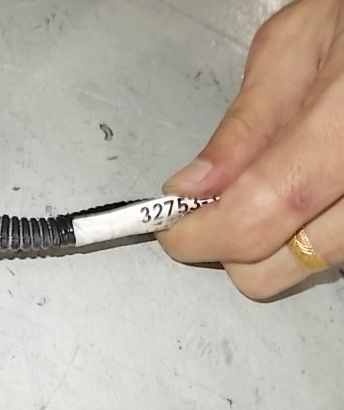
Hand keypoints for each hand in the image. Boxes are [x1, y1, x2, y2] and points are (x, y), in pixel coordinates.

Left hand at [156, 0, 343, 299]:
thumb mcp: (292, 50)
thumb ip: (243, 126)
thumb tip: (191, 188)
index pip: (263, 211)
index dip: (204, 234)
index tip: (174, 231)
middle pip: (277, 265)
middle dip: (227, 247)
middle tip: (210, 210)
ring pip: (304, 267)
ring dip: (266, 244)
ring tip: (256, 191)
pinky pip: (334, 250)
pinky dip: (302, 234)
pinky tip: (297, 193)